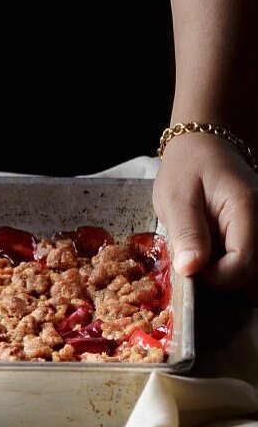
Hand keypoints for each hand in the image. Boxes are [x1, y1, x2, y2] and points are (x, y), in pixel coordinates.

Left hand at [153, 131, 257, 299]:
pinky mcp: (255, 237)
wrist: (204, 147)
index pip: (245, 263)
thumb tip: (190, 268)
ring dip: (225, 274)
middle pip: (254, 274)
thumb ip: (185, 232)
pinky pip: (248, 265)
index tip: (190, 267)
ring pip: (253, 274)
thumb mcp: (175, 196)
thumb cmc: (188, 167)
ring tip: (201, 253)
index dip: (216, 277)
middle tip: (192, 261)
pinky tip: (210, 253)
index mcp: (247, 210)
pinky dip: (228, 266)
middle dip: (221, 278)